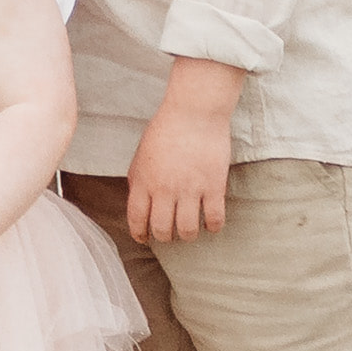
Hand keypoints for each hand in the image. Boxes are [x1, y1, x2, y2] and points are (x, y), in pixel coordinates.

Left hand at [125, 87, 239, 243]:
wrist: (193, 112)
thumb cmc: (166, 130)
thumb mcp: (141, 155)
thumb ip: (138, 181)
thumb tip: (139, 205)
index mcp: (143, 181)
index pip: (137, 219)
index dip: (140, 234)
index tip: (144, 238)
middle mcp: (164, 189)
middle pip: (162, 230)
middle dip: (165, 237)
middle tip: (170, 233)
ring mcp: (190, 189)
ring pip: (187, 230)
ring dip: (188, 235)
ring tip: (189, 229)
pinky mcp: (214, 186)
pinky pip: (214, 219)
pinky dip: (213, 227)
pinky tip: (211, 224)